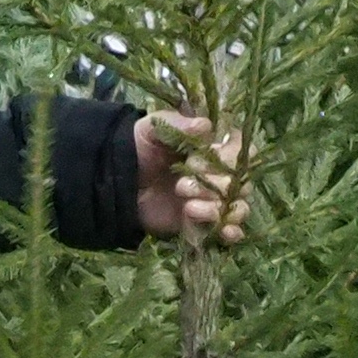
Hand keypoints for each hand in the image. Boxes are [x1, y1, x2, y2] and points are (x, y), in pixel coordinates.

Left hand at [135, 111, 247, 245]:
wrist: (114, 182)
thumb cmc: (136, 149)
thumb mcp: (152, 130)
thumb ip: (177, 124)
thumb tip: (204, 125)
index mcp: (213, 149)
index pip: (242, 152)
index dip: (230, 157)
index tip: (205, 158)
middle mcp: (219, 175)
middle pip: (240, 182)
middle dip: (214, 185)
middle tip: (180, 186)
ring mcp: (212, 200)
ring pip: (237, 206)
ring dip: (216, 208)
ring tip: (189, 207)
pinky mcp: (201, 221)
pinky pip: (228, 229)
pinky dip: (232, 232)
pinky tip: (226, 232)